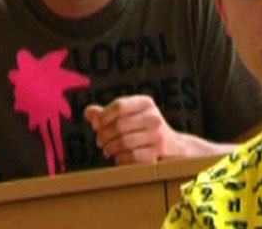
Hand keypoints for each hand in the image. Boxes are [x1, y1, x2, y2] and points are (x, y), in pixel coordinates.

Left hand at [84, 95, 235, 164]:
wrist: (173, 147)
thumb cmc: (144, 130)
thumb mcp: (128, 117)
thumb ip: (107, 114)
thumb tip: (88, 112)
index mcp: (146, 103)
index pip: (119, 106)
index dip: (103, 117)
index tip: (96, 125)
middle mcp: (154, 116)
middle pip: (119, 125)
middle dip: (104, 136)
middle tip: (100, 142)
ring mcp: (158, 134)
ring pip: (123, 142)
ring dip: (110, 149)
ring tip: (108, 150)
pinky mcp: (159, 151)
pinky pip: (131, 156)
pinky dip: (121, 158)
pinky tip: (119, 157)